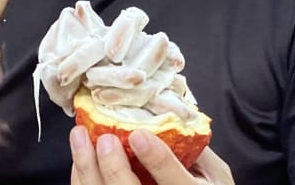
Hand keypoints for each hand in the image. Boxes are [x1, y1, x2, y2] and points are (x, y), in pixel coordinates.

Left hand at [69, 126, 233, 184]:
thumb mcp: (216, 173)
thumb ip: (198, 148)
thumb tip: (175, 116)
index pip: (175, 182)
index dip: (157, 159)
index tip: (139, 135)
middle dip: (114, 167)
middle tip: (105, 138)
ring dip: (87, 169)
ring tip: (79, 137)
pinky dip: (82, 179)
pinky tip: (79, 160)